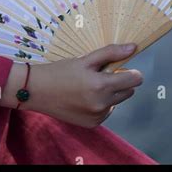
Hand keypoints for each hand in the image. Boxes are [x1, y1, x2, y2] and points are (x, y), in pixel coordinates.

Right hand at [2, 43, 143, 126]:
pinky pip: (106, 112)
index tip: (122, 68)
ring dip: (110, 94)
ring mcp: (98, 117)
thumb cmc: (61, 71)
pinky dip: (101, 104)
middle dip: (120, 82)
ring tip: (88, 86)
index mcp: (101, 85)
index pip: (134, 81)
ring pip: (117, 102)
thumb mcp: (85, 59)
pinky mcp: (92, 124)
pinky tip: (84, 98)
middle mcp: (102, 104)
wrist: (37, 91)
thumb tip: (133, 47)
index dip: (132, 72)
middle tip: (100, 75)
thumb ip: (110, 53)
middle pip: (128, 92)